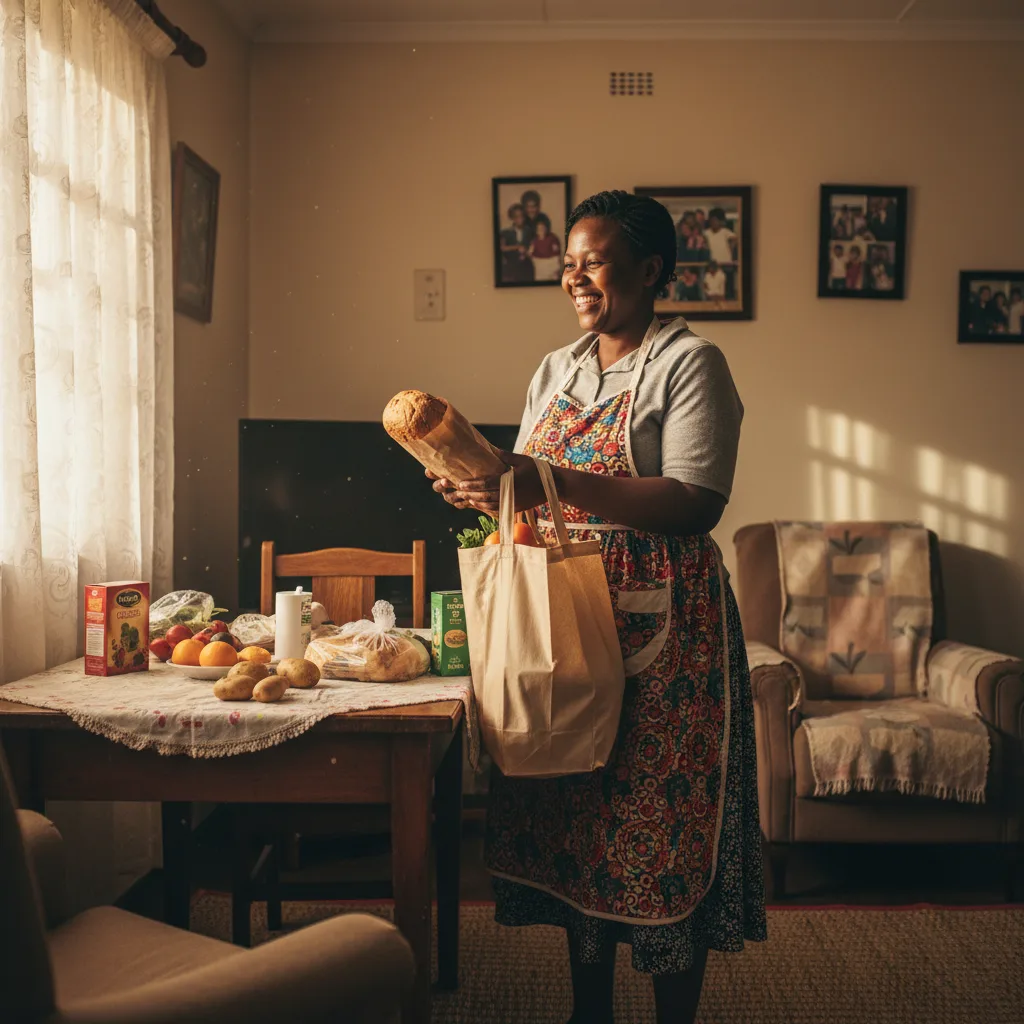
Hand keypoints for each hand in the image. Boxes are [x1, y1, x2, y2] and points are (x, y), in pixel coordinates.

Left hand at [428, 452, 545, 513]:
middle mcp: (510, 494)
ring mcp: (513, 504)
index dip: (472, 484)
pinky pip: (498, 511)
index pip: (486, 484)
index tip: (461, 483)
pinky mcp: (516, 509)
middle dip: (470, 495)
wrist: (554, 486)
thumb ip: (505, 456)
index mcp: (510, 481)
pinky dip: (487, 509)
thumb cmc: (538, 470)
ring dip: (476, 503)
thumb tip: (491, 449)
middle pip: (484, 497)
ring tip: (467, 499)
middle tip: (458, 492)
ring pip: (490, 506)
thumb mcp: (522, 460)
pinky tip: (480, 506)